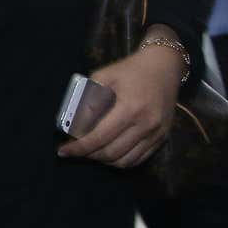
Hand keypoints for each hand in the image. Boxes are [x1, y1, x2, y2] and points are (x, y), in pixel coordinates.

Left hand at [58, 29, 186, 167]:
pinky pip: (139, 159)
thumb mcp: (103, 76)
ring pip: (125, 161)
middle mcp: (146, 124)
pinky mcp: (162, 137)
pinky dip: (121, 161)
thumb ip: (87, 97)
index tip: (63, 151)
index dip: (79, 147)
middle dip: (88, 155)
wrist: (164, 67)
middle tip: (74, 151)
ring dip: (103, 160)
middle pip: (111, 152)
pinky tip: (108, 153)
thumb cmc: (129, 70)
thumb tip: (71, 121)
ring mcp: (156, 133)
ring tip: (89, 152)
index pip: (99, 137)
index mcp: (130, 108)